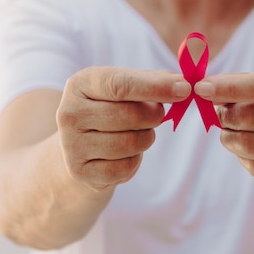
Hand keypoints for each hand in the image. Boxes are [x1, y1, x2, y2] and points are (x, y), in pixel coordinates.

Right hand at [56, 67, 190, 190]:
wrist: (80, 145)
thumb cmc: (110, 108)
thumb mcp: (125, 87)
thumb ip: (153, 80)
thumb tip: (182, 84)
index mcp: (80, 84)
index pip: (120, 84)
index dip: (156, 87)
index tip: (184, 89)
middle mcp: (69, 113)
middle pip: (130, 115)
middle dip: (154, 116)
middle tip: (156, 115)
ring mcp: (71, 145)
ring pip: (130, 143)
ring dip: (146, 138)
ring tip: (138, 132)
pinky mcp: (80, 172)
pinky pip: (124, 168)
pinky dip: (135, 161)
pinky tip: (126, 153)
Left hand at [195, 72, 253, 191]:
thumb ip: (237, 83)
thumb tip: (206, 89)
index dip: (230, 88)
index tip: (201, 88)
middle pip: (249, 118)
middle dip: (224, 116)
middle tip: (220, 114)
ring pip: (247, 145)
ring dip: (229, 137)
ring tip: (233, 131)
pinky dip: (242, 157)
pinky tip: (249, 150)